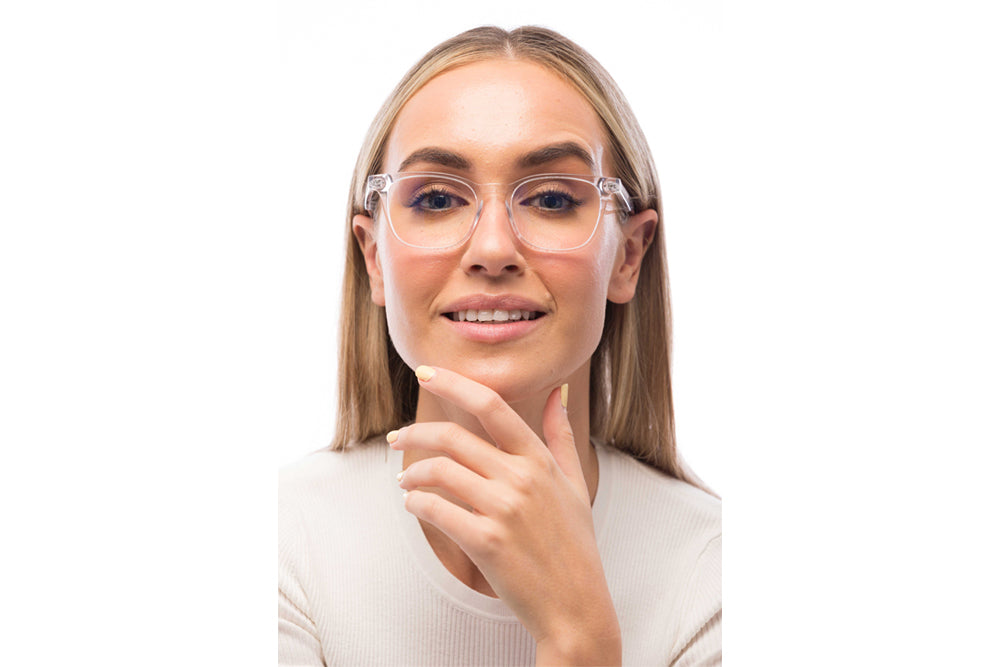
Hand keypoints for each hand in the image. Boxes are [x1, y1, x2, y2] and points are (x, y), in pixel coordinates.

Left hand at [390, 366, 620, 664]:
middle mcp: (522, 479)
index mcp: (541, 461)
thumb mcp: (575, 486)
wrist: (576, 607)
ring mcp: (504, 510)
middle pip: (454, 437)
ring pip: (439, 471)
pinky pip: (435, 510)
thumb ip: (562, 436)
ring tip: (404, 481)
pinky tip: (415, 506)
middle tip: (396, 439)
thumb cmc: (575, 548)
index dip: (455, 382)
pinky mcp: (486, 542)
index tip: (426, 371)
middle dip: (415, 433)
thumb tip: (557, 393)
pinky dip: (416, 504)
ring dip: (412, 474)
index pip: (492, 405)